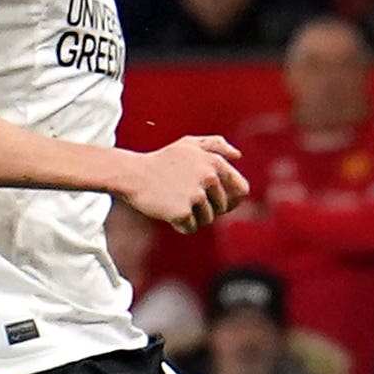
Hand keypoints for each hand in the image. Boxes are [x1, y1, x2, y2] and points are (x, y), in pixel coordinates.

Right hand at [118, 134, 246, 231]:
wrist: (132, 174)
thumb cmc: (162, 160)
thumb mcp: (189, 144)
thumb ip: (216, 144)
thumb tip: (238, 155)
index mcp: (215, 163)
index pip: (242, 190)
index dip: (232, 199)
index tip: (218, 202)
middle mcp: (209, 178)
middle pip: (222, 208)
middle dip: (208, 208)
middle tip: (186, 200)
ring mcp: (196, 195)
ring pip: (207, 219)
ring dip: (194, 218)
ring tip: (176, 204)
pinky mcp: (182, 211)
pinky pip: (191, 228)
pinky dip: (181, 225)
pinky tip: (169, 213)